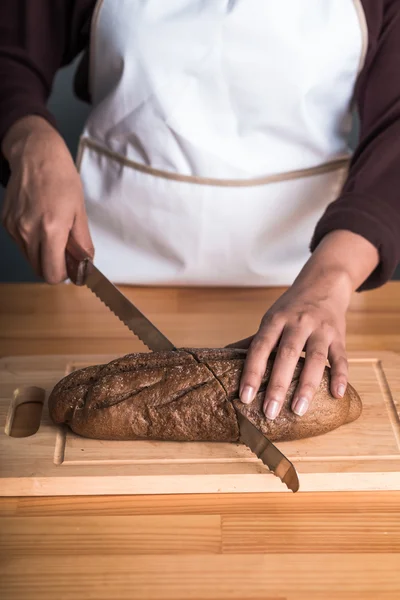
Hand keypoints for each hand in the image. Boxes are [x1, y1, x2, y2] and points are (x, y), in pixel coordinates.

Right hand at [1, 116, 92, 282]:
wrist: (36, 156)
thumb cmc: (62, 180)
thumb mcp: (80, 212)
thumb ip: (82, 243)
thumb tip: (86, 266)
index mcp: (51, 230)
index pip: (52, 274)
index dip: (63, 274)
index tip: (71, 266)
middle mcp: (28, 232)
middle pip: (39, 270)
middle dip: (53, 266)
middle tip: (64, 251)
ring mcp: (14, 228)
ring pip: (29, 259)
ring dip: (42, 255)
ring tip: (52, 233)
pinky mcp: (6, 223)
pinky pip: (20, 245)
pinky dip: (31, 242)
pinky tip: (38, 223)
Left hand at [229, 231, 378, 418]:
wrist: (324, 284)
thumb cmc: (292, 307)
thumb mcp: (271, 318)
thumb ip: (254, 340)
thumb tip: (223, 354)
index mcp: (276, 320)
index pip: (260, 348)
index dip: (251, 372)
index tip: (245, 397)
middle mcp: (298, 323)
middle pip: (287, 355)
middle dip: (278, 385)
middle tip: (270, 412)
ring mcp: (320, 329)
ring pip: (315, 359)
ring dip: (307, 386)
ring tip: (298, 410)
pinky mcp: (339, 336)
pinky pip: (341, 358)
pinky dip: (340, 376)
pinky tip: (336, 395)